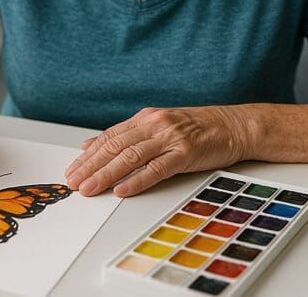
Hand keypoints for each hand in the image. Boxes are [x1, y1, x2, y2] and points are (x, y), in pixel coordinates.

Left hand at [64, 106, 251, 196]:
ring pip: (131, 157)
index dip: (88, 155)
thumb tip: (92, 145)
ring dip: (106, 174)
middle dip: (91, 166)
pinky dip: (137, 180)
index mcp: (146, 118)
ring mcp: (171, 138)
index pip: (110, 137)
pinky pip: (157, 168)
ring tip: (90, 188)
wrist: (235, 126)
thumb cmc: (198, 129)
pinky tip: (122, 190)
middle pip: (115, 147)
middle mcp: (155, 124)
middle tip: (73, 183)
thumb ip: (128, 135)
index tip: (72, 170)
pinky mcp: (186, 153)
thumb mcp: (159, 126)